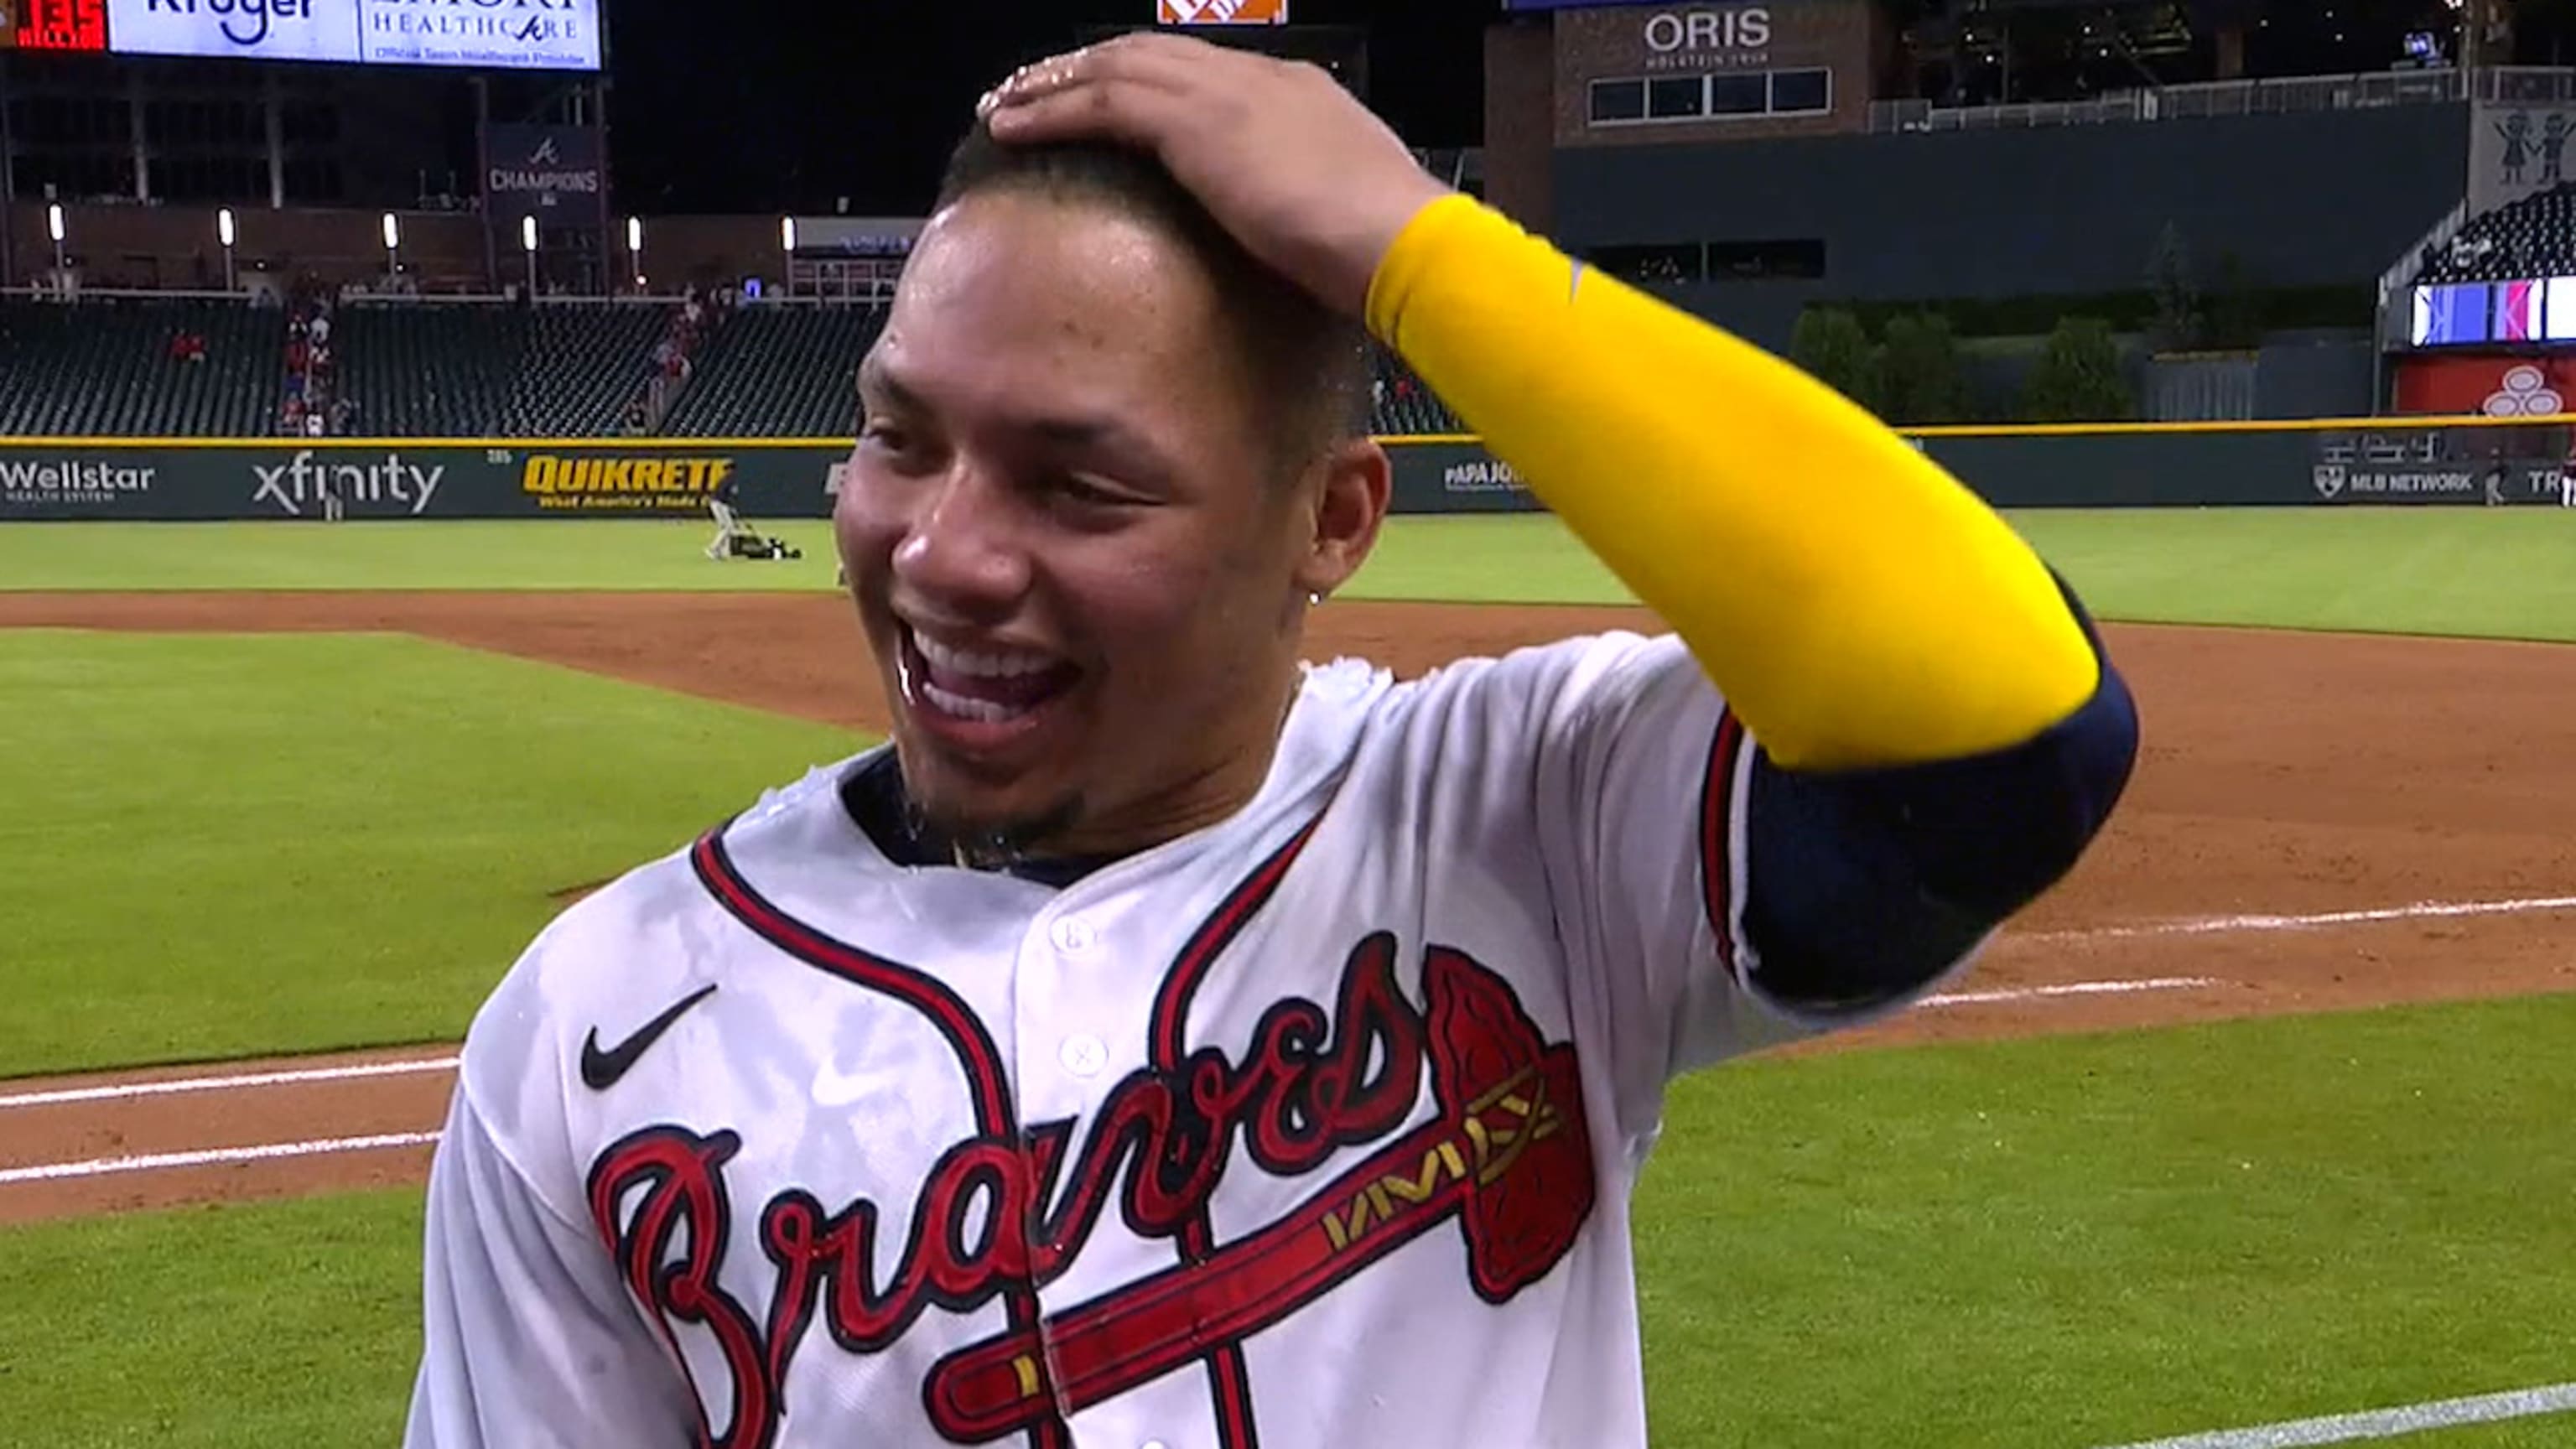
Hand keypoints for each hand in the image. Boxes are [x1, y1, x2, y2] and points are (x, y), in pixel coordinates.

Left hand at [979, 33, 1455, 319]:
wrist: (1398, 240)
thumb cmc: (1385, 248)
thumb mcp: (1341, 214)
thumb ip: (1305, 207)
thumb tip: (1289, 236)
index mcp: (1296, 93)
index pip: (1202, 72)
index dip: (1145, 80)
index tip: (1106, 97)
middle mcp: (1255, 78)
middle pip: (1147, 54)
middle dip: (1085, 67)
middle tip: (1034, 87)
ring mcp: (1223, 94)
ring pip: (1114, 67)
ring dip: (1052, 83)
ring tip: (1004, 104)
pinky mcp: (1192, 125)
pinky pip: (1100, 103)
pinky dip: (1049, 111)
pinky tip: (1012, 128)